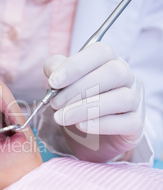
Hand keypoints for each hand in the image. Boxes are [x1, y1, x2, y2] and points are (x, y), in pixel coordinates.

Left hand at [43, 42, 144, 161]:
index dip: (75, 66)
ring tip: (62, 117)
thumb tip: (54, 72)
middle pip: (113, 72)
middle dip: (78, 89)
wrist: (86, 137)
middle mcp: (127, 76)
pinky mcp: (137, 124)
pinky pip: (127, 122)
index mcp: (108, 61)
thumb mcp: (61, 84)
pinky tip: (81, 126)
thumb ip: (55, 70)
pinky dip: (101, 124)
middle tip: (55, 104)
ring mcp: (135, 100)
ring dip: (86, 108)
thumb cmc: (74, 103)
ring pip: (121, 98)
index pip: (100, 52)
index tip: (53, 82)